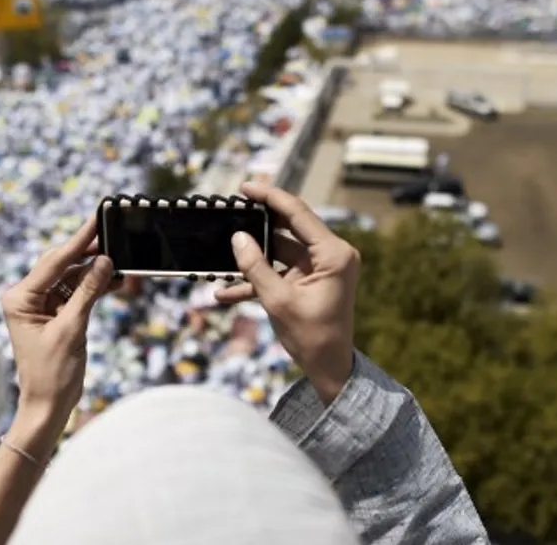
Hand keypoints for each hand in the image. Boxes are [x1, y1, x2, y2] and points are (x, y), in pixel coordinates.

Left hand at [1, 217, 114, 446]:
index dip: (78, 240)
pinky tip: (114, 280)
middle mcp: (26, 297)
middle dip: (88, 252)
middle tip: (112, 232)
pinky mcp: (54, 315)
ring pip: (71, 278)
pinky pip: (75, 293)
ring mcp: (40, 306)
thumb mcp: (72, 329)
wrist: (48, 406)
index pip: (54, 261)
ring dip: (95, 272)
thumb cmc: (53, 373)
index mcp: (20, 298)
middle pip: (61, 264)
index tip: (96, 219)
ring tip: (120, 262)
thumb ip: (88, 292)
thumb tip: (105, 261)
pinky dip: (93, 287)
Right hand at [218, 182, 358, 403]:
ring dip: (252, 257)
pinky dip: (258, 279)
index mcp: (334, 254)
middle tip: (232, 208)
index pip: (298, 213)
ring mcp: (319, 267)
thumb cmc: (312, 336)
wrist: (329, 369)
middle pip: (289, 227)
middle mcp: (331, 254)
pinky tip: (225, 292)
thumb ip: (256, 267)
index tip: (246, 187)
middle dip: (258, 222)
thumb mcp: (278, 300)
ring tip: (222, 250)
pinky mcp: (308, 281)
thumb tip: (238, 237)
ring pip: (279, 251)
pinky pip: (280, 272)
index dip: (270, 197)